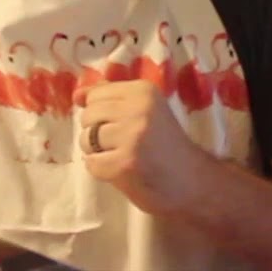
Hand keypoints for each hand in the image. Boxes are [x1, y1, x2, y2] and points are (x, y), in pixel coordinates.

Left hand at [74, 80, 208, 216]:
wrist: (194, 182)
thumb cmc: (165, 145)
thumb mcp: (145, 110)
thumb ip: (112, 99)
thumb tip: (77, 95)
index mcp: (143, 91)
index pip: (95, 95)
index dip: (101, 114)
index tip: (121, 125)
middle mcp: (138, 108)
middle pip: (88, 117)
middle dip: (97, 133)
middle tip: (123, 145)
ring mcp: (131, 136)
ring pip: (86, 140)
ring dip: (99, 152)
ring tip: (122, 157)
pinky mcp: (125, 163)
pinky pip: (92, 163)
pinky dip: (101, 170)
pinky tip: (123, 171)